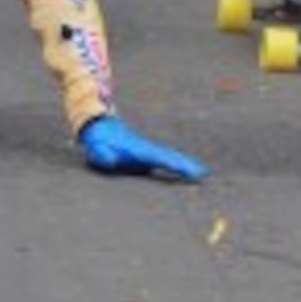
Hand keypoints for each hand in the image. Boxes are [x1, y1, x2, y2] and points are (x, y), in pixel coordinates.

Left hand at [79, 115, 208, 181]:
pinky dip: (177, 165)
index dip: (176, 166)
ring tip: (201, 173)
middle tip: (204, 173)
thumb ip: (103, 155)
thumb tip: (111, 161)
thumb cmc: (99, 141)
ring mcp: (148, 153)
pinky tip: (184, 171)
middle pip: (171, 157)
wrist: (100, 128)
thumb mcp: (97, 148)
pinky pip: (165, 161)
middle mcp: (147, 151)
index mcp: (140, 150)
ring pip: (170, 158)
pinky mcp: (146, 157)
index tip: (191, 172)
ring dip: (185, 165)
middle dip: (187, 165)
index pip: (162, 159)